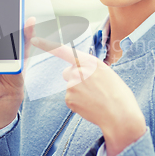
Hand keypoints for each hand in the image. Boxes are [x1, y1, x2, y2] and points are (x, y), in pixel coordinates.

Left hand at [31, 37, 145, 155]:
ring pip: (70, 86)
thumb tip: (79, 72)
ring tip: (95, 98)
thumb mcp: (107, 73)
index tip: (34, 40)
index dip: (47, 45)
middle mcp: (78, 71)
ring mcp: (72, 85)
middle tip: (93, 87)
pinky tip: (91, 105)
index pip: (65, 51)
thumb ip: (91, 68)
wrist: (120, 115)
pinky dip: (79, 102)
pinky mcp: (69, 99)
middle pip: (67, 72)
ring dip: (79, 92)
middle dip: (75, 78)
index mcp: (90, 61)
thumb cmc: (117, 94)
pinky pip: (71, 98)